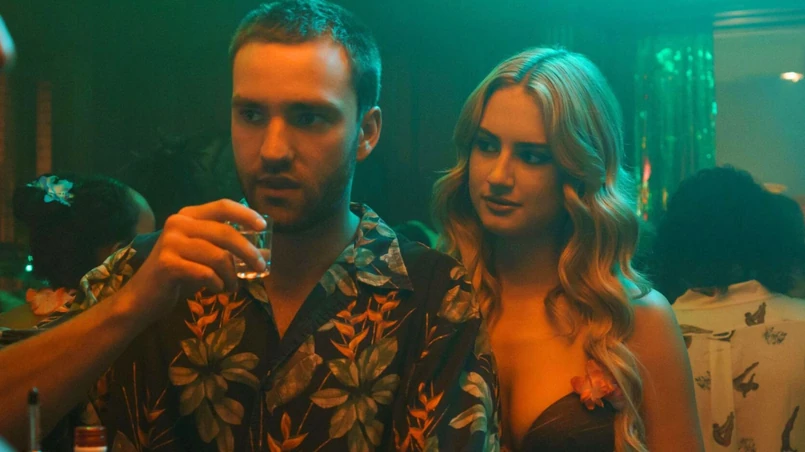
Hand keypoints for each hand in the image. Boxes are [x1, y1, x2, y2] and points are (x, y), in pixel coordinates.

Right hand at [120, 199, 266, 320]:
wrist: (143, 297)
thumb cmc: (179, 274)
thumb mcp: (204, 255)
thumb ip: (227, 248)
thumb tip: (264, 253)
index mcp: (188, 216)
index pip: (223, 206)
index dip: (246, 214)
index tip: (263, 226)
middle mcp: (178, 223)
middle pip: (226, 232)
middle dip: (249, 251)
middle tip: (261, 266)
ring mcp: (171, 243)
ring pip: (219, 256)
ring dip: (232, 275)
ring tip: (232, 286)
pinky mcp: (167, 264)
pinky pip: (206, 273)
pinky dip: (218, 284)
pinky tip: (216, 289)